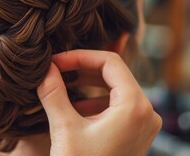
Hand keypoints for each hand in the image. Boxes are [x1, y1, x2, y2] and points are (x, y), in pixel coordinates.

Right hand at [37, 50, 161, 155]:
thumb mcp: (64, 128)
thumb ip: (53, 93)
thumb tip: (44, 69)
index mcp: (134, 107)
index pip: (110, 62)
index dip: (80, 56)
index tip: (56, 61)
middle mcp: (145, 112)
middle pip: (113, 73)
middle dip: (81, 69)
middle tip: (55, 70)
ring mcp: (141, 123)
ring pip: (113, 88)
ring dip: (86, 84)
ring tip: (61, 85)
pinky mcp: (133, 132)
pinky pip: (115, 105)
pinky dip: (93, 100)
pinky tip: (73, 106)